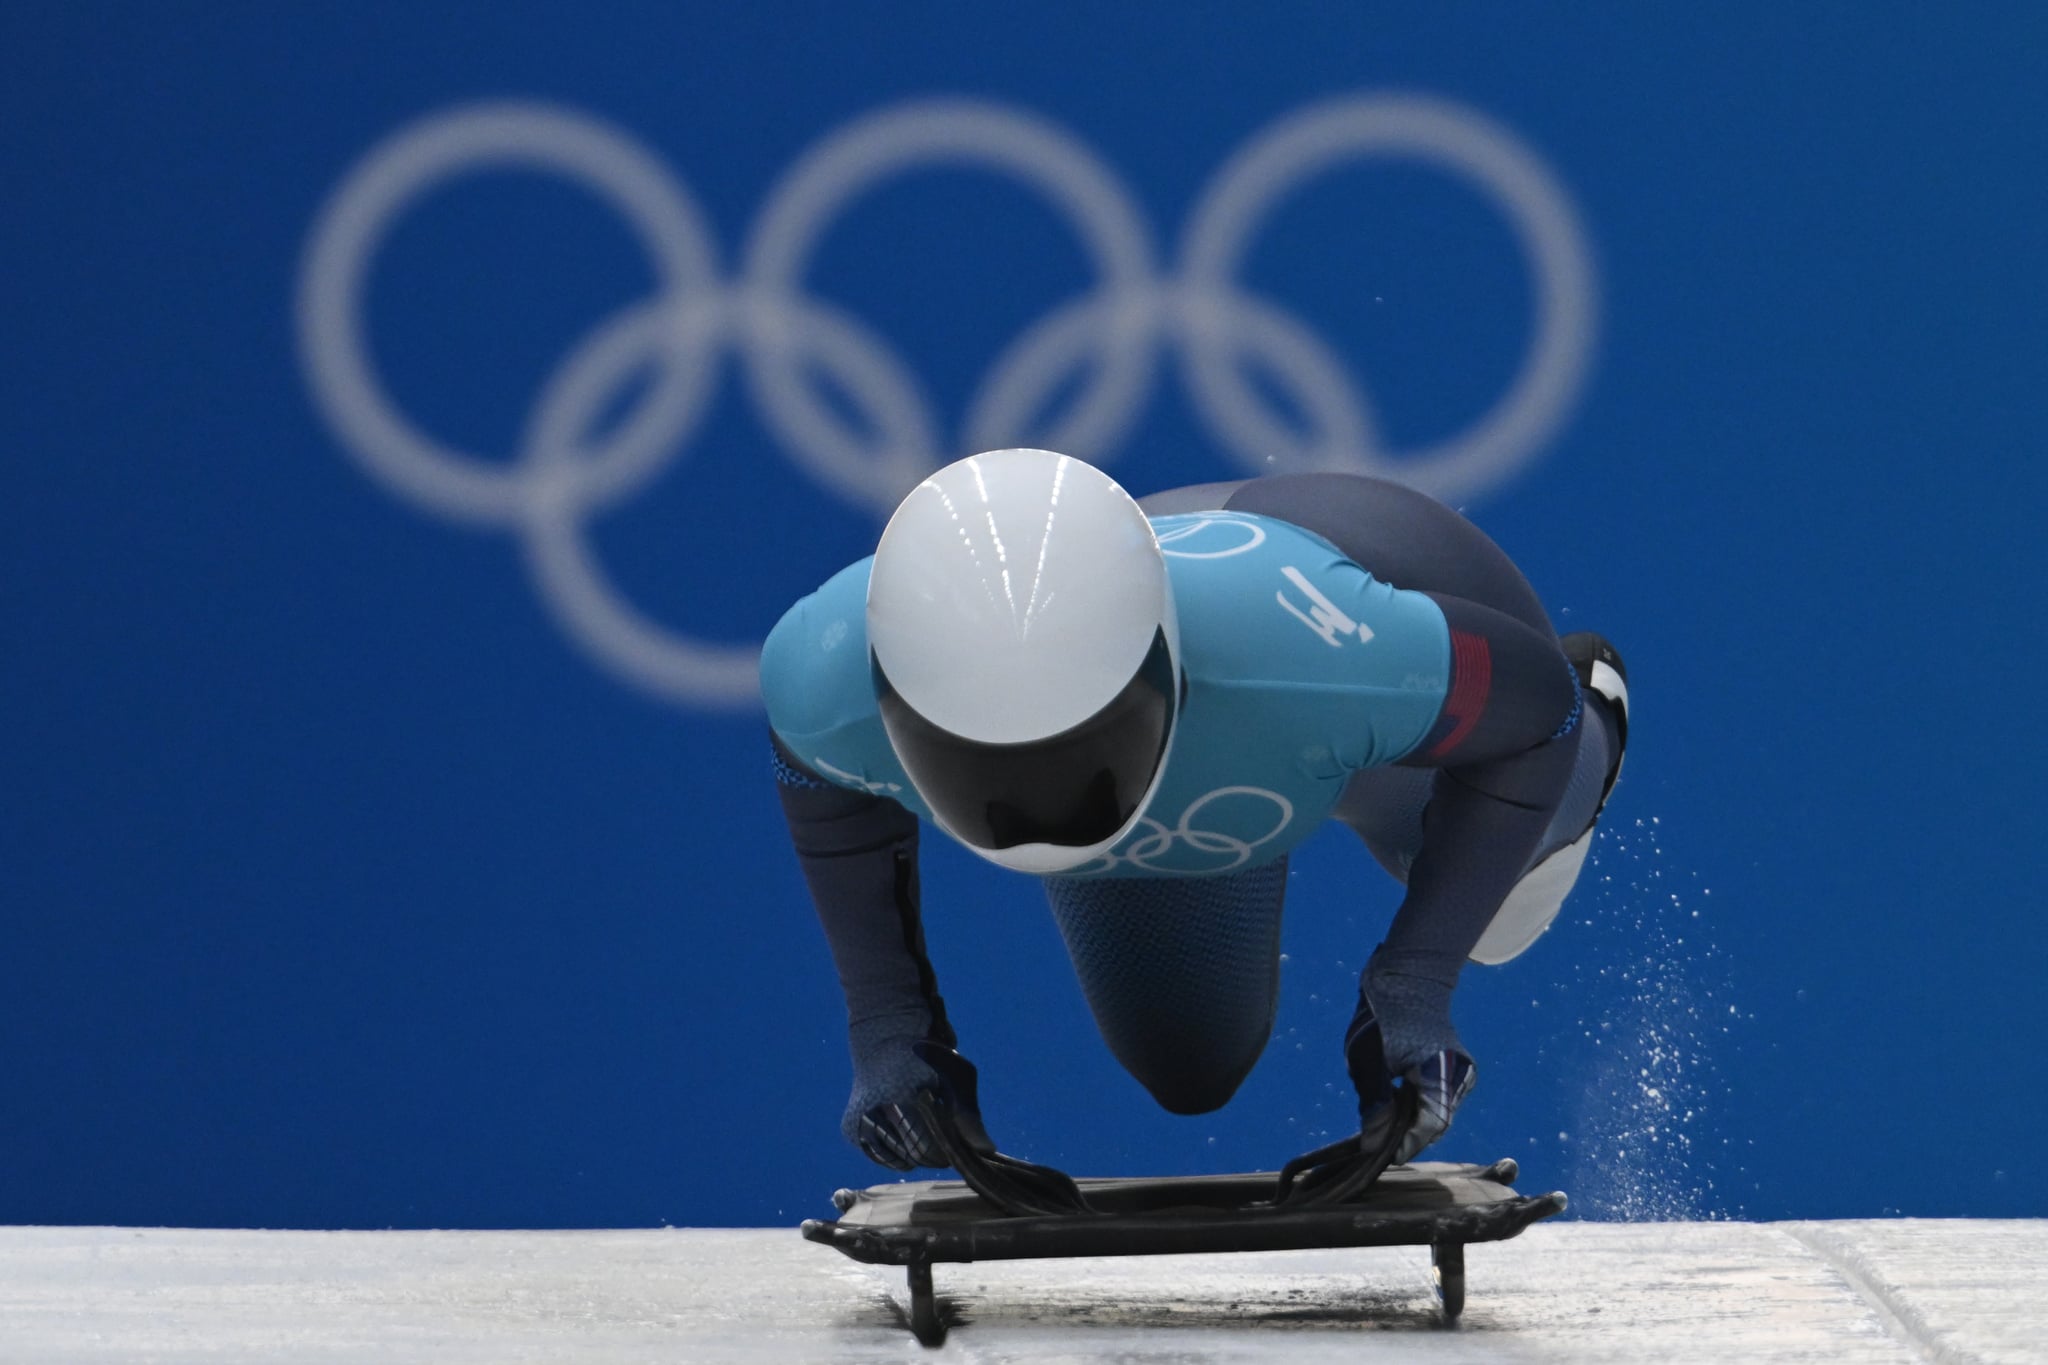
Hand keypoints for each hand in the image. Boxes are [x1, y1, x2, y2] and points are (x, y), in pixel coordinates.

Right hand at [841, 1037, 986, 1170]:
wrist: (884, 1037)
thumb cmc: (930, 1056)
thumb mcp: (957, 1075)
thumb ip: (968, 1115)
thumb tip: (987, 1151)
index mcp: (901, 1097)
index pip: (930, 1151)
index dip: (948, 1150)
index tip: (956, 1137)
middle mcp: (874, 1113)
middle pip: (917, 1158)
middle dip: (935, 1151)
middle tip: (940, 1128)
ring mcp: (860, 1123)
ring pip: (901, 1161)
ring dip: (916, 1151)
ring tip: (920, 1122)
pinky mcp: (851, 1131)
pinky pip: (884, 1158)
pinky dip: (898, 1152)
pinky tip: (904, 1129)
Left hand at [1346, 990, 1476, 1164]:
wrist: (1405, 980)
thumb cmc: (1381, 1018)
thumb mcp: (1367, 1064)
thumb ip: (1374, 1106)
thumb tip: (1372, 1145)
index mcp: (1441, 1071)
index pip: (1430, 1126)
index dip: (1404, 1145)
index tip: (1377, 1153)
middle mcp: (1460, 1074)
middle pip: (1436, 1122)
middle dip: (1406, 1134)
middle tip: (1375, 1138)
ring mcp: (1462, 1072)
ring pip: (1437, 1112)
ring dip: (1411, 1119)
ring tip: (1381, 1116)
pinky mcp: (1456, 1069)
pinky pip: (1438, 1098)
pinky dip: (1417, 1105)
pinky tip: (1394, 1100)